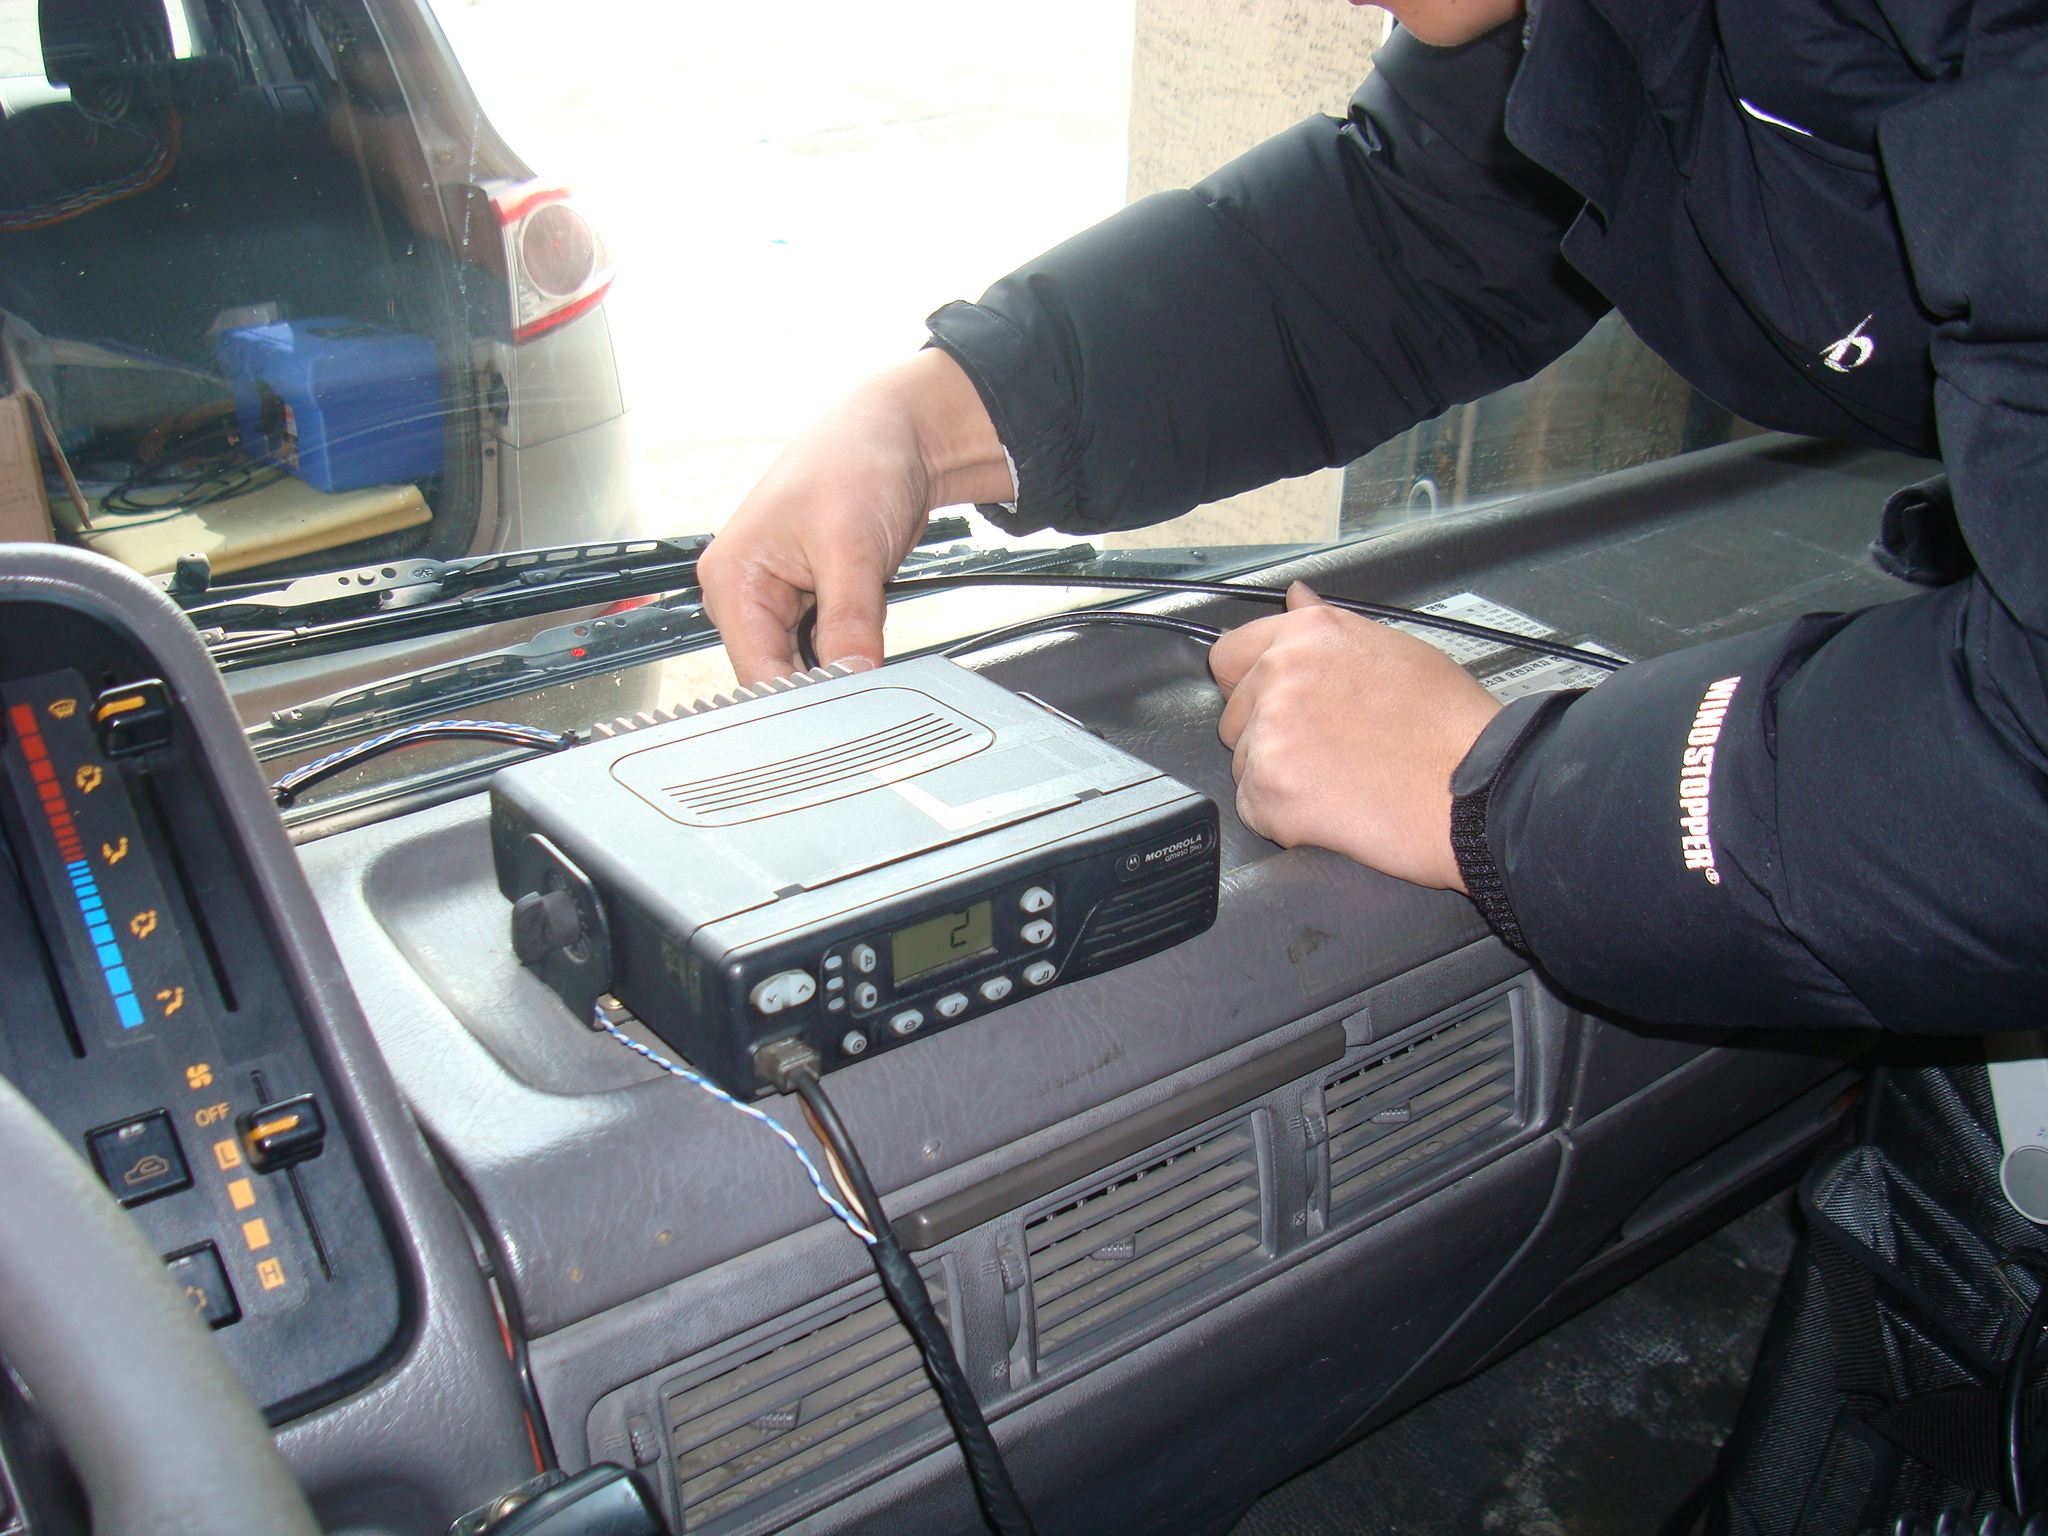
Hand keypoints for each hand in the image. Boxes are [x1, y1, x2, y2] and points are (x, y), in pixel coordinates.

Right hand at [698, 349, 1014, 685]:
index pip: (755, 672)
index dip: (798, 699)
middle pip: (777, 676)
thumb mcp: (851, 548)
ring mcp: (780, 602)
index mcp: (731, 579)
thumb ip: (850, 621)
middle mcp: (746, 595)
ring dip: (841, 667)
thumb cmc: (856, 461)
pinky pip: (830, 648)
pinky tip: (871, 643)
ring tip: (871, 655)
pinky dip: (853, 652)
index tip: (842, 710)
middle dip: (824, 683)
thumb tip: (853, 678)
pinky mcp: (814, 603)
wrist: (897, 434)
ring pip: (807, 666)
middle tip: (867, 690)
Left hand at [1209, 584, 1501, 889]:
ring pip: (1245, 764)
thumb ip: (1327, 625)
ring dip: (1279, 778)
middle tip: (1331, 750)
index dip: (1248, 684)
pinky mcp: (1268, 790)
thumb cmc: (1451, 726)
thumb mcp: (1396, 648)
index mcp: (1308, 635)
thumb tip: (1295, 597)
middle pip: (1234, 716)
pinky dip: (1285, 818)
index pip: (1230, 655)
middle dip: (1269, 736)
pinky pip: (1255, 808)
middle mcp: (1280, 675)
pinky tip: (1336, 807)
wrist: (1477, 791)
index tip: (1270, 704)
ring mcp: (1270, 733)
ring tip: (1343, 779)